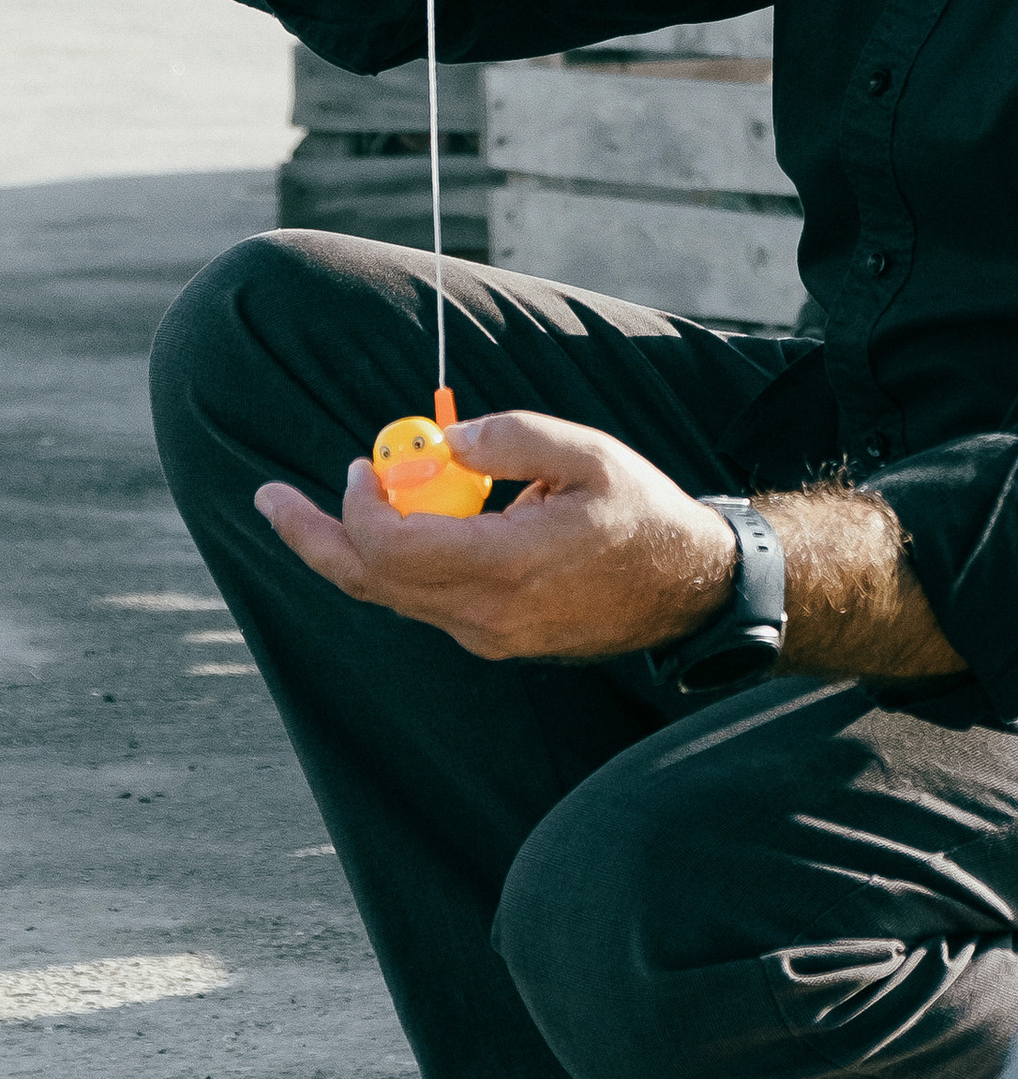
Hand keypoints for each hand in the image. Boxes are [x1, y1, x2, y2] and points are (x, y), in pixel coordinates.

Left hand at [254, 413, 734, 664]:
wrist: (688, 589)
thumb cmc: (643, 516)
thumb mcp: (590, 454)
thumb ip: (512, 439)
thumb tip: (445, 439)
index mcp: (509, 567)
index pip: (393, 548)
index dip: (360, 504)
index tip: (362, 463)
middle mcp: (487, 615)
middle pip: (370, 582)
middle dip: (312, 536)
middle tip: (268, 498)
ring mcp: (488, 635)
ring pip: (391, 596)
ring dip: (353, 546)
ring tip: (342, 495)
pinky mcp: (494, 639)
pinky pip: (424, 601)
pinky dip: (399, 560)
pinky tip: (410, 520)